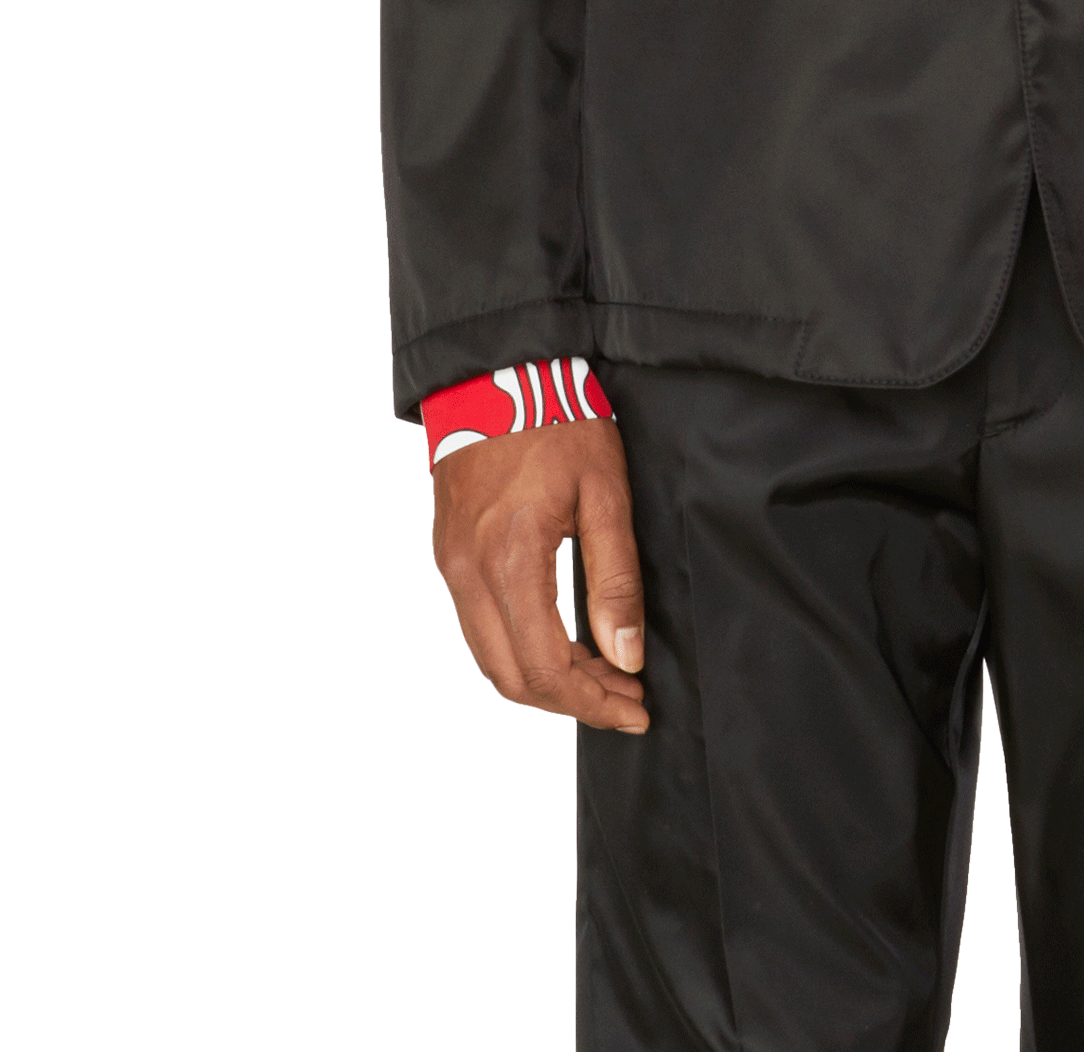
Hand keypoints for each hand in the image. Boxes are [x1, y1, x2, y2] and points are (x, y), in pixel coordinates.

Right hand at [432, 416, 649, 733]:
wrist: (497, 374)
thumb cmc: (559, 423)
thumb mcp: (606, 492)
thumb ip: (616, 578)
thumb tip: (625, 656)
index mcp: (512, 560)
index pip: (546, 666)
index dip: (592, 701)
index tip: (635, 709)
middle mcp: (470, 574)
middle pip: (512, 677)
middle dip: (572, 701)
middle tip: (624, 699)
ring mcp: (452, 567)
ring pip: (491, 660)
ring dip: (544, 681)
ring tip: (600, 676)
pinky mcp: (448, 556)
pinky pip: (478, 629)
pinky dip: (520, 651)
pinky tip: (561, 642)